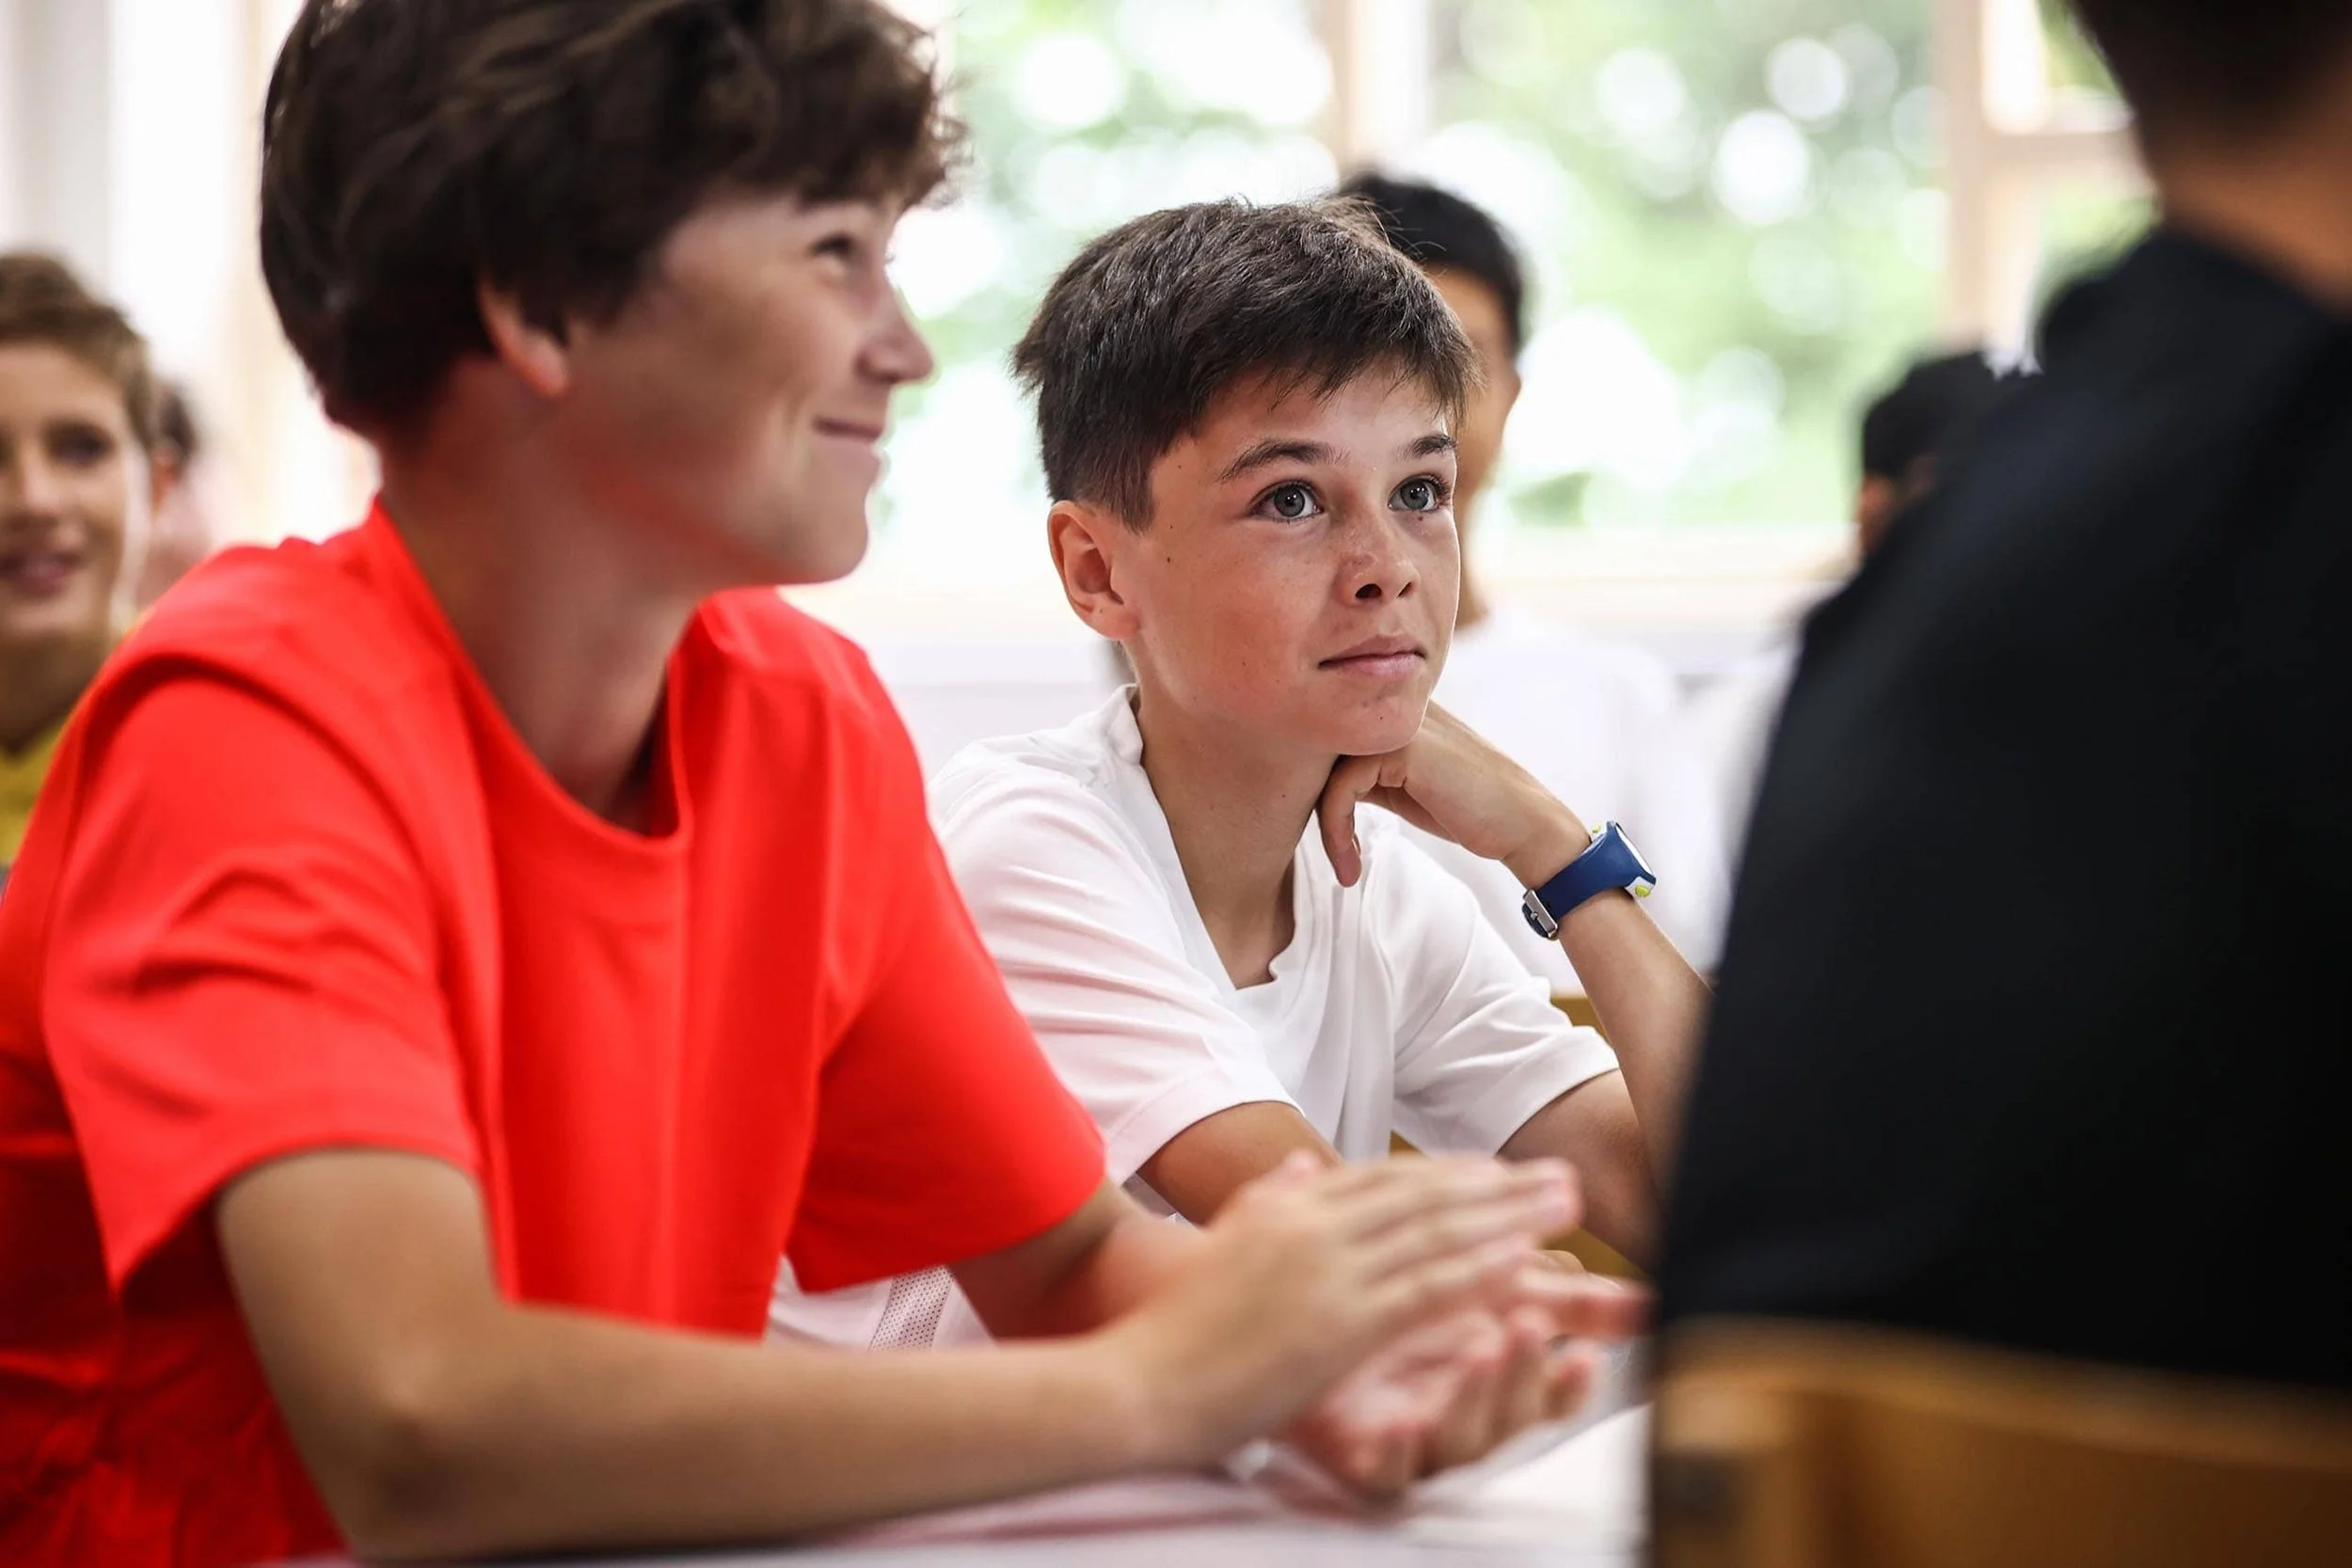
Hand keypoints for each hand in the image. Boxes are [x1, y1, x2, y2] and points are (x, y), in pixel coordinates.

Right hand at [1104, 1153, 1577, 1470]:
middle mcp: (1313, 1226)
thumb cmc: (1172, 1328)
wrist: (1139, 1380)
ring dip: (1509, 1218)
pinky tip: (1523, 1262)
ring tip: (1562, 1207)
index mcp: (1286, 1209)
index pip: (1382, 1179)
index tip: (1497, 1171)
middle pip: (1425, 1196)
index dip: (1448, 1173)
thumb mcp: (1220, 1245)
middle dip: (1497, 1187)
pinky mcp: (1339, 1323)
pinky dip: (1478, 1271)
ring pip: (1437, 1233)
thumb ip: (1264, 1200)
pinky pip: (1425, 1289)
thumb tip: (1298, 1165)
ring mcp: (1327, 1272)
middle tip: (1555, 1178)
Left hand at [1284, 1259, 1649, 1495]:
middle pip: (1511, 1416)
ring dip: (1477, 1399)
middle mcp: (1463, 1414)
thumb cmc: (1403, 1314)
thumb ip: (1560, 1298)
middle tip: (1527, 1327)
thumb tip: (1648, 1300)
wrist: (1297, 1331)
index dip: (1569, 1381)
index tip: (1587, 1354)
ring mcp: (1417, 1441)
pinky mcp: (1365, 1460)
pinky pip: (1388, 1474)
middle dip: (1525, 1375)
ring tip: (1479, 1352)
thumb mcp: (1484, 1289)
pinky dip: (1401, 1452)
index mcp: (1496, 1375)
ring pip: (1462, 1442)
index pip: (1549, 1392)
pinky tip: (1405, 1422)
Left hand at [1317, 703, 1590, 889]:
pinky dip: (1338, 831)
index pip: (1325, 735)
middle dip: (1310, 802)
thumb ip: (1362, 771)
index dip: (1311, 784)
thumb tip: (1304, 783)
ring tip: (1345, 867)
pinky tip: (1352, 865)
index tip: (1329, 836)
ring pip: (1323, 767)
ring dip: (1327, 827)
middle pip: (1315, 746)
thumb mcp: (1400, 785)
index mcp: (1391, 709)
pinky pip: (1342, 786)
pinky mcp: (1402, 747)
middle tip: (1331, 852)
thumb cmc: (1465, 808)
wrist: (1521, 824)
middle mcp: (1391, 705)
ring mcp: (1397, 721)